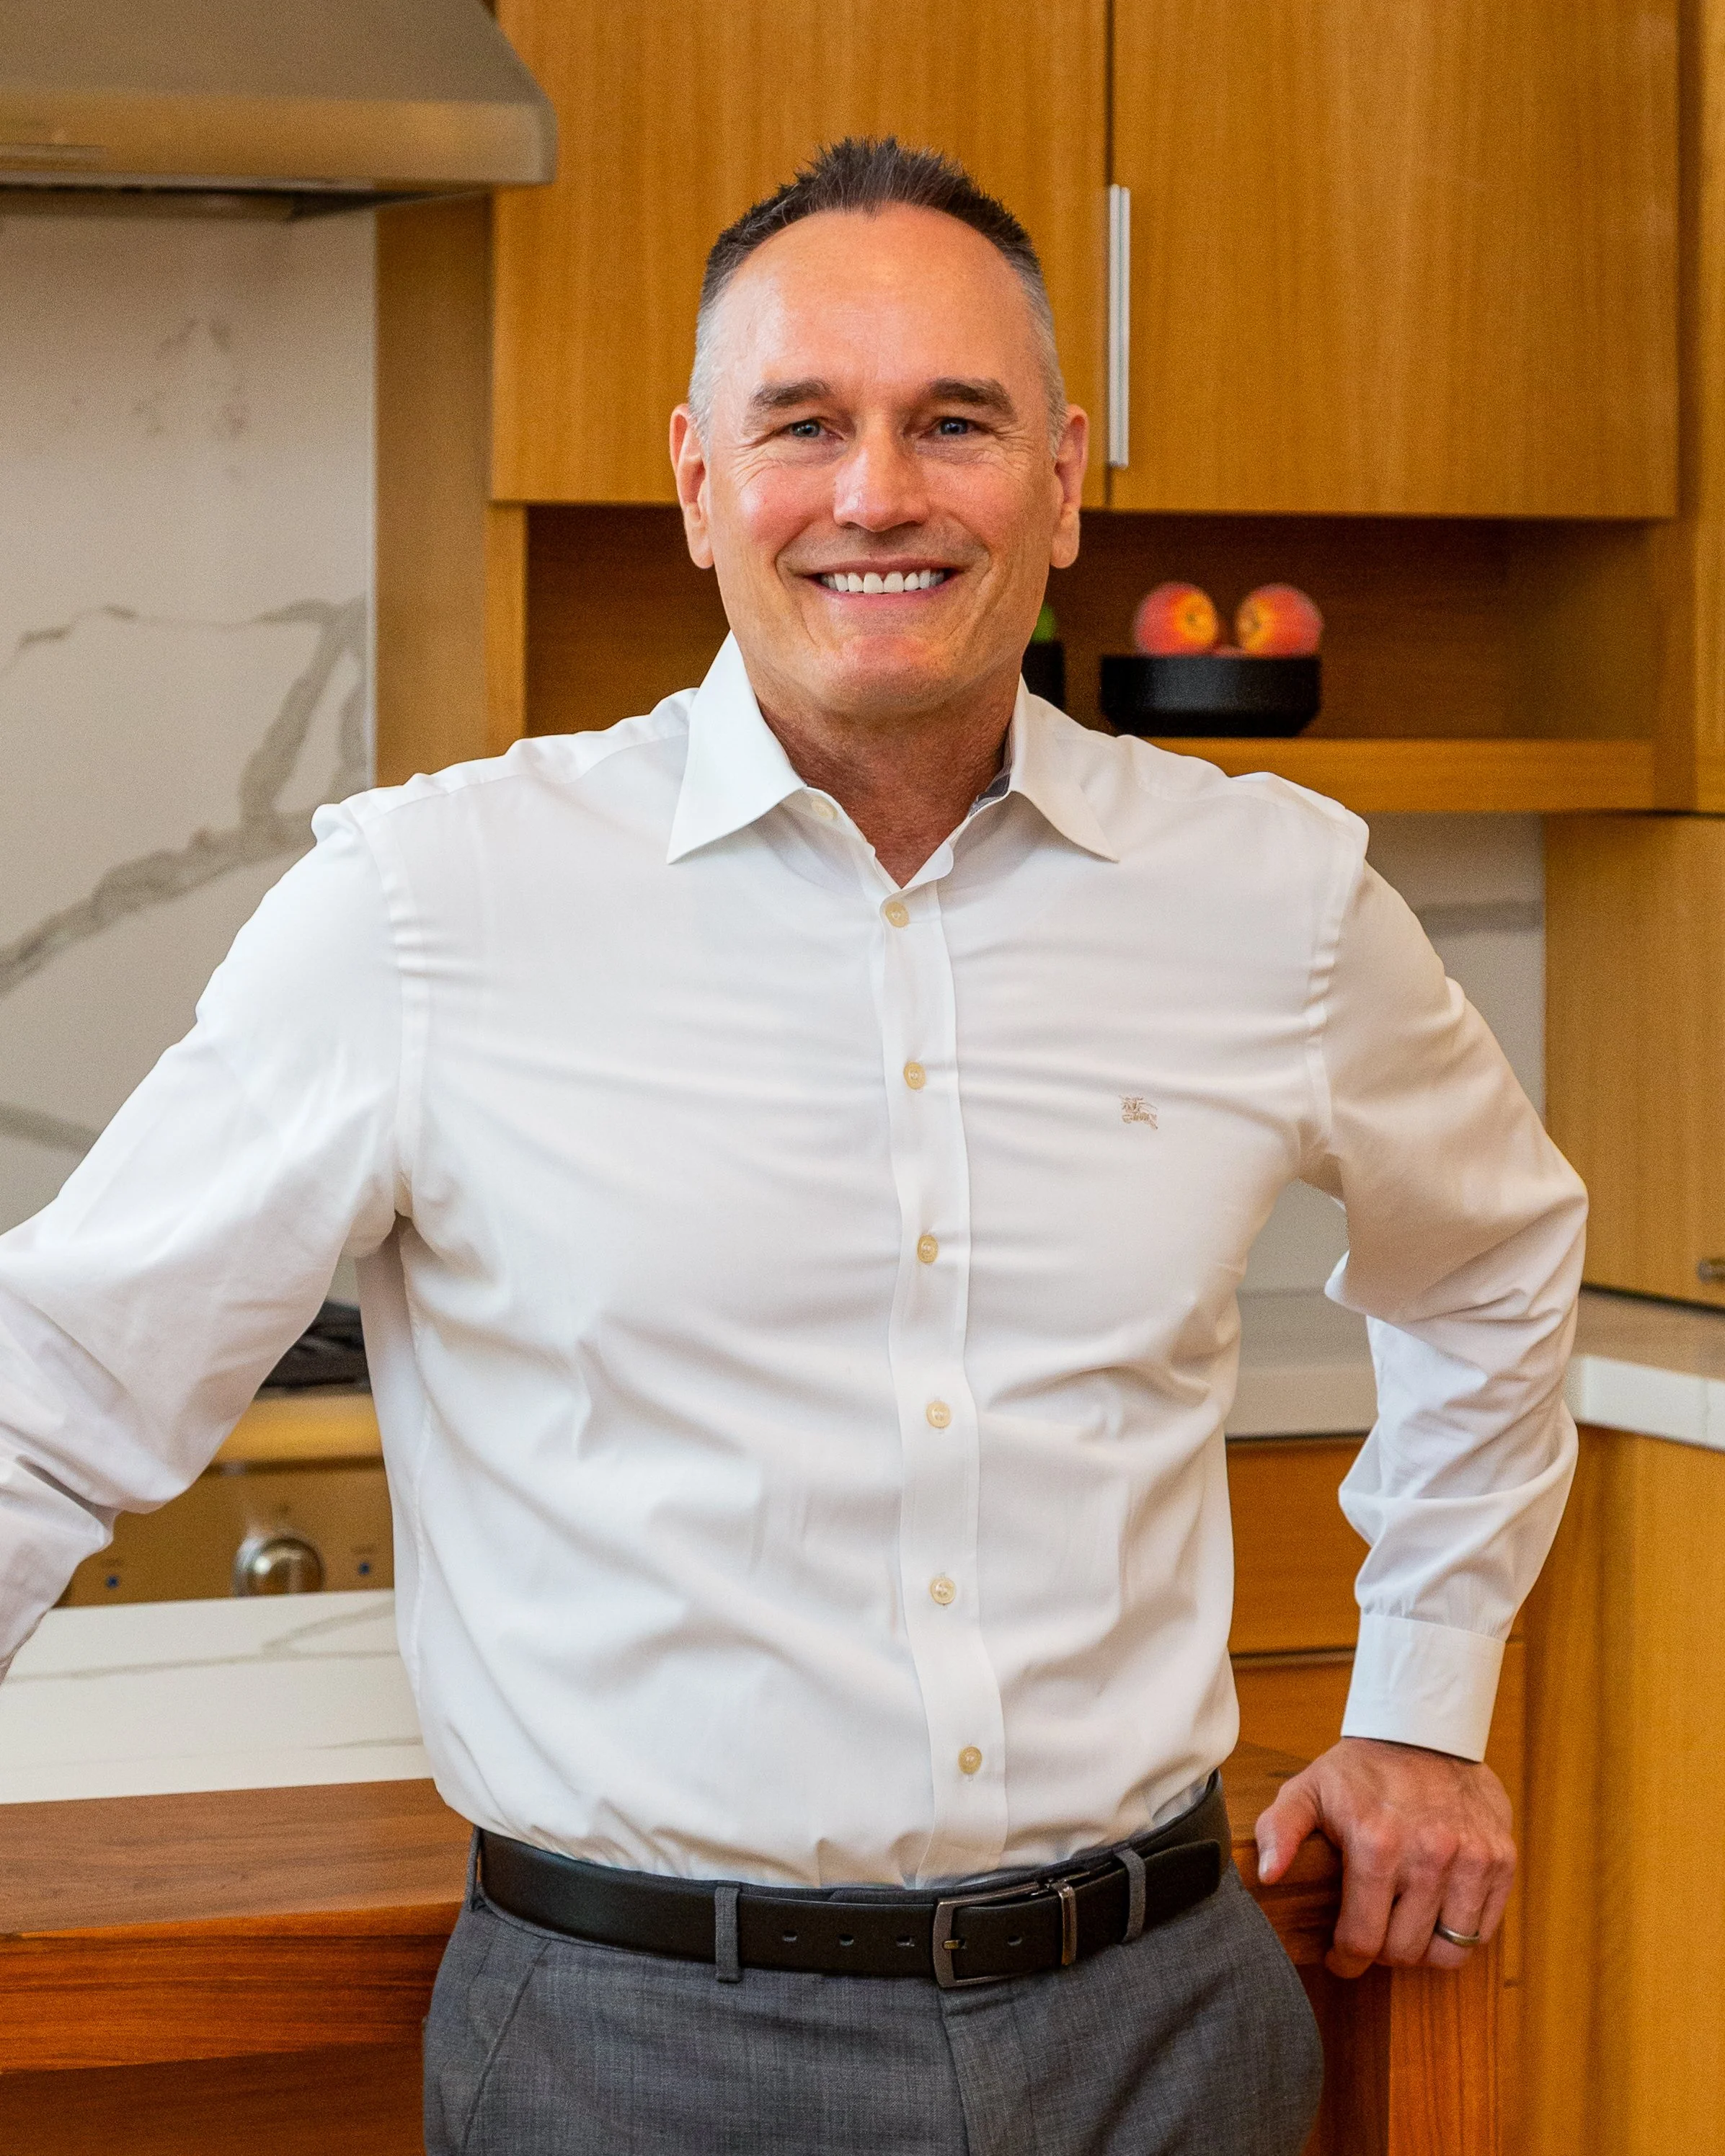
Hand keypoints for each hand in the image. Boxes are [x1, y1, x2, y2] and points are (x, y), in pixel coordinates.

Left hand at [1252, 1735, 1514, 1977]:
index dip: (1346, 1959)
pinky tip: (1436, 1909)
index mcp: (1376, 1842)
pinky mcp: (1502, 1859)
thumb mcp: (1308, 1789)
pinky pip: (1483, 1928)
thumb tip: (1268, 1875)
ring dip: (1423, 1949)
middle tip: (1373, 1934)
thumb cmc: (1361, 1770)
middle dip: (1382, 1952)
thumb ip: (1279, 1830)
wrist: (1424, 1730)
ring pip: (1449, 1951)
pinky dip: (1459, 1930)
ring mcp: (1472, 1858)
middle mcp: (1429, 1854)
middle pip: (1406, 1951)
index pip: (1363, 1939)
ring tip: (1405, 1926)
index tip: (1341, 1957)